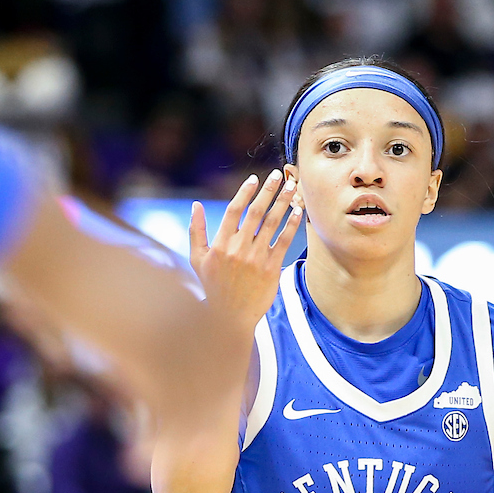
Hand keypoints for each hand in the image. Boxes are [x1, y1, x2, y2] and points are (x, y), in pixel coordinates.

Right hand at [189, 170, 302, 333]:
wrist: (230, 317)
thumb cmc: (213, 286)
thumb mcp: (197, 260)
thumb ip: (196, 231)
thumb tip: (195, 205)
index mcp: (220, 244)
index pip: (234, 210)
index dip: (245, 192)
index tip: (254, 178)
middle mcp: (238, 249)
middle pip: (256, 212)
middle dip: (269, 191)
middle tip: (279, 175)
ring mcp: (256, 258)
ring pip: (272, 223)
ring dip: (284, 202)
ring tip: (293, 187)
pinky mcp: (271, 269)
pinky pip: (284, 242)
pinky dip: (292, 225)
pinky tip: (298, 212)